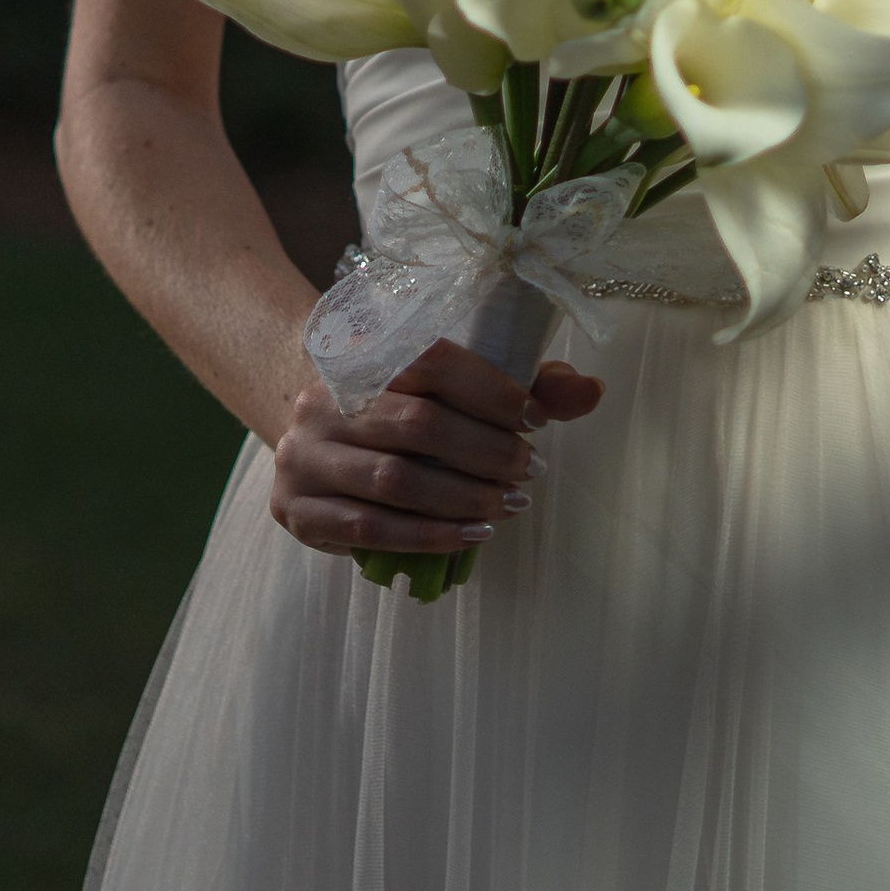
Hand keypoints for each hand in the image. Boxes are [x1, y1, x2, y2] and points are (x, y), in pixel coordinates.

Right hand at [269, 340, 604, 557]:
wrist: (312, 432)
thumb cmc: (400, 407)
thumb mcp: (454, 387)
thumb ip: (525, 387)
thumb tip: (593, 392)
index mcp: (365, 354)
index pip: (433, 361)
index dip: (491, 390)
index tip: (537, 419)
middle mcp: (326, 399)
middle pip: (419, 424)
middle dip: (486, 452)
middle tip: (529, 472)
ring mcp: (305, 455)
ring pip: (395, 480)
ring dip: (463, 498)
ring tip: (509, 506)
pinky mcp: (296, 508)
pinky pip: (369, 528)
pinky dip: (428, 536)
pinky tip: (471, 535)